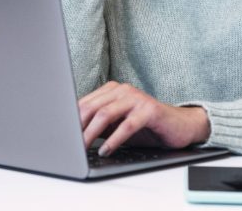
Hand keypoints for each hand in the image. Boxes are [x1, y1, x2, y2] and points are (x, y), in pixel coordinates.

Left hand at [78, 81, 210, 156]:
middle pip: (92, 107)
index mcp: (112, 90)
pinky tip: (106, 150)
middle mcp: (122, 90)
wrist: (179, 126)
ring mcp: (136, 98)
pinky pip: (127, 125)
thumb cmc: (146, 126)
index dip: (71, 120)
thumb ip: (98, 125)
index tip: (61, 135)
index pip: (84, 103)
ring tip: (83, 147)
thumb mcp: (117, 125)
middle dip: (78, 127)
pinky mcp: (149, 109)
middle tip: (69, 144)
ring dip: (91, 133)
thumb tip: (74, 134)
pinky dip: (114, 140)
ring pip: (106, 114)